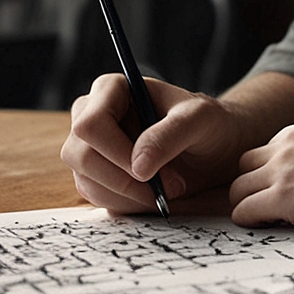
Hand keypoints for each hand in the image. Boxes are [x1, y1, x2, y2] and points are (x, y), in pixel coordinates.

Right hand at [63, 73, 247, 214]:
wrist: (214, 149)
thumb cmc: (207, 124)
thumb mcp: (199, 120)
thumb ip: (170, 135)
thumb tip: (137, 166)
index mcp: (110, 89)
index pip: (90, 124)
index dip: (116, 153)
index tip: (151, 172)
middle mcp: (91, 114)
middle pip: (79, 155)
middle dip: (124, 180)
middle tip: (167, 188)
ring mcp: (89, 146)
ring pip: (86, 181)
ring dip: (129, 195)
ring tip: (167, 189)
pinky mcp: (94, 175)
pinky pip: (97, 198)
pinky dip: (127, 204)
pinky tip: (154, 195)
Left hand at [228, 117, 293, 232]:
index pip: (267, 151)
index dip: (269, 173)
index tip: (281, 190)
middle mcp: (287, 144)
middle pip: (245, 165)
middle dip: (252, 185)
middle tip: (265, 205)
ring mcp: (282, 169)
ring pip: (238, 188)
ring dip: (247, 203)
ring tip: (266, 219)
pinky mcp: (282, 196)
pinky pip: (244, 210)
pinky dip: (249, 220)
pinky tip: (266, 226)